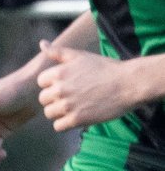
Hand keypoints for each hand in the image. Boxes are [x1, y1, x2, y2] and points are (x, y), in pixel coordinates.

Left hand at [38, 42, 154, 132]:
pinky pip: (58, 126)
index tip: (67, 84)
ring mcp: (68, 105)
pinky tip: (77, 116)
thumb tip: (42, 44)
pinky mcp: (77, 119)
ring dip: (59, 112)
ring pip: (49, 113)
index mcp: (58, 73)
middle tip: (72, 97)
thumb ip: (58, 52)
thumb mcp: (80, 56)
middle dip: (55, 98)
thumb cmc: (105, 68)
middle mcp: (60, 89)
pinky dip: (66, 124)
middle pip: (43, 99)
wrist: (129, 84)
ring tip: (74, 107)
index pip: (41, 82)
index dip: (53, 84)